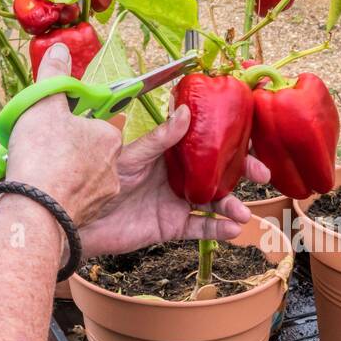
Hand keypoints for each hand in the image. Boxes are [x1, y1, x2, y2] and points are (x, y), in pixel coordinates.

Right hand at [0, 41, 122, 227]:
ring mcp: (100, 197)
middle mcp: (112, 168)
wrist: (35, 211)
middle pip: (82, 150)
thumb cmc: (42, 154)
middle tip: (32, 147)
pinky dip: (50, 193)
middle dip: (57, 147)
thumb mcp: (44, 104)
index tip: (49, 124)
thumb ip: (54, 76)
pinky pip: (67, 199)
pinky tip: (29, 190)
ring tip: (23, 168)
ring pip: (74, 176)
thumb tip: (61, 48)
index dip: (68, 121)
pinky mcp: (85, 218)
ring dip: (51, 171)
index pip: (93, 122)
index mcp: (108, 138)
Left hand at [77, 105, 268, 258]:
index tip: (252, 141)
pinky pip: (200, 227)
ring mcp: (177, 201)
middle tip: (261, 175)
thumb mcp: (131, 155)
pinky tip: (232, 229)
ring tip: (242, 212)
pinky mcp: (171, 225)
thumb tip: (186, 111)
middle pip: (218, 172)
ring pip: (214, 202)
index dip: (230, 143)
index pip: (206, 144)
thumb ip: (160, 139)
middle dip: (242, 173)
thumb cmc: (99, 179)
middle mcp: (178, 176)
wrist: (78, 218)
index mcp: (169, 153)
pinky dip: (217, 229)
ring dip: (231, 206)